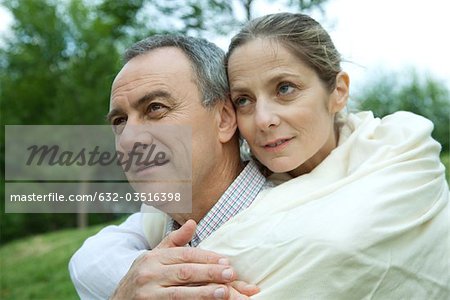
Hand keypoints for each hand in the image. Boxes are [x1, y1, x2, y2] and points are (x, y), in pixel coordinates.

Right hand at [110, 220, 258, 298]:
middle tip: (231, 274)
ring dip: (204, 293)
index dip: (207, 257)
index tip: (226, 261)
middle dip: (210, 273)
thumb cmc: (143, 276)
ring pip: (180, 293)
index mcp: (153, 257)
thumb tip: (193, 222)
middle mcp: (149, 274)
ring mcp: (148, 294)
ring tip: (224, 292)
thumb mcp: (155, 256)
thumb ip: (175, 241)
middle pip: (185, 272)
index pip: (184, 255)